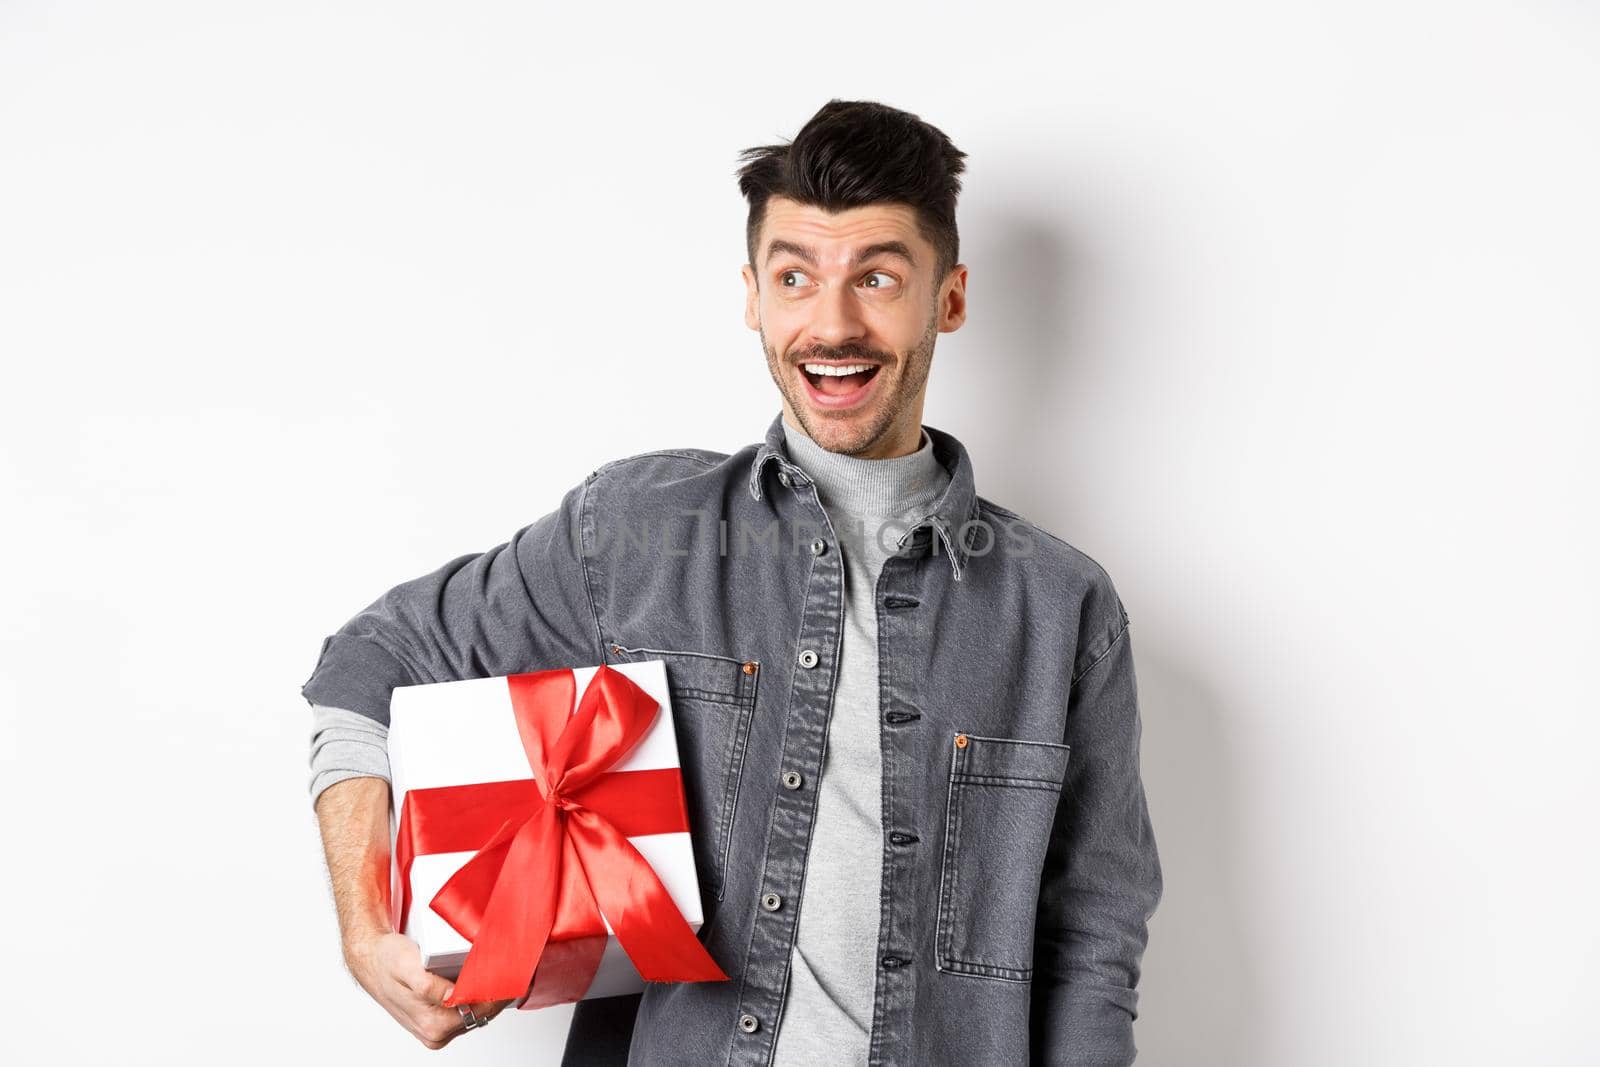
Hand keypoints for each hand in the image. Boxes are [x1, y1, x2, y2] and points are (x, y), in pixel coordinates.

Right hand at [344, 929, 515, 1048]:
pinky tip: (480, 976)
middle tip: (512, 964)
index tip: (514, 971)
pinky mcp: (438, 1018)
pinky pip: (467, 1006)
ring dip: (488, 991)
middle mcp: (437, 1032)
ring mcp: (438, 1028)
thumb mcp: (406, 967)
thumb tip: (452, 996)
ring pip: (477, 1010)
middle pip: (483, 1012)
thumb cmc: (386, 961)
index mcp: (433, 1024)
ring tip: (497, 967)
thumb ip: (429, 985)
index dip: (500, 990)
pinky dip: (476, 992)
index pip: (482, 1010)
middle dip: (497, 989)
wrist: (371, 960)